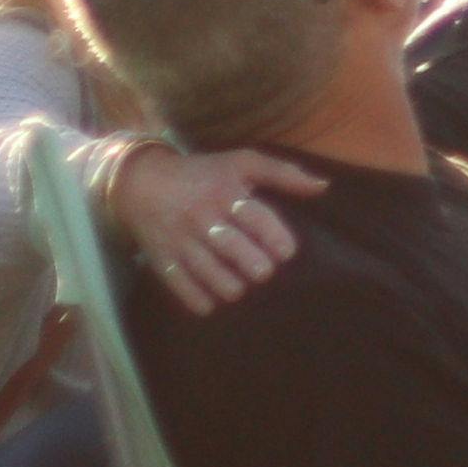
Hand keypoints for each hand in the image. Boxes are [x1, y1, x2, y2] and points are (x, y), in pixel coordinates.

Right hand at [112, 145, 330, 318]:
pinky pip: (177, 282)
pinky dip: (194, 297)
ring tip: (239, 288)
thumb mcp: (242, 162)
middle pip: (231, 246)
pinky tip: (210, 304)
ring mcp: (179, 238)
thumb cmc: (204, 173)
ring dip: (227, 285)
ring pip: (205, 268)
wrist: (142, 181)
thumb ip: (283, 174)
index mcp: (226, 191)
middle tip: (263, 272)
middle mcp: (202, 215)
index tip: (286, 253)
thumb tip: (324, 186)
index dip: (274, 237)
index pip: (254, 216)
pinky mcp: (161, 256)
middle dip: (252, 265)